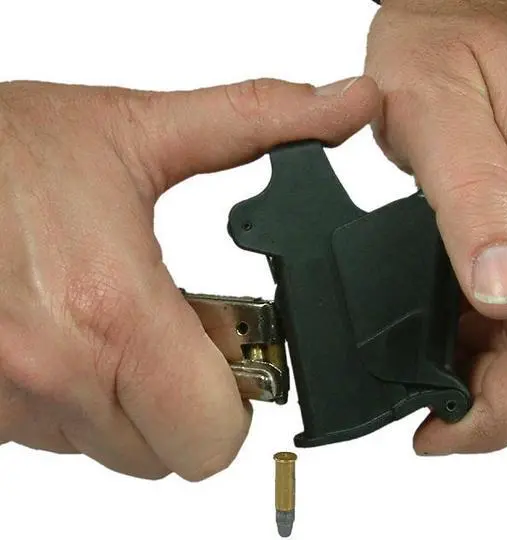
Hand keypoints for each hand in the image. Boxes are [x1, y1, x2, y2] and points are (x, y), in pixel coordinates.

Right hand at [0, 77, 378, 478]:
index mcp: (112, 312)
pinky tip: (71, 327)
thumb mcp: (139, 127)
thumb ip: (260, 120)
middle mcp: (53, 375)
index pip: (212, 437)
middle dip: (187, 400)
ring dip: (130, 395)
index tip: (234, 349)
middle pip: (168, 454)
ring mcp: (7, 402)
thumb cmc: (0, 146)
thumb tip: (349, 103)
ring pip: (109, 445)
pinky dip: (77, 393)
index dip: (236, 402)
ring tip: (116, 317)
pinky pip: (53, 432)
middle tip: (178, 328)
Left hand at [366, 0, 506, 453]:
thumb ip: (478, 205)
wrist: (466, 6)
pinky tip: (447, 339)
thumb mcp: (440, 117)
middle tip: (430, 417)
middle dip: (499, 407)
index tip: (440, 431)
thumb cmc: (448, 44)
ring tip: (430, 384)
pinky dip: (495, 343)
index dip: (501, 411)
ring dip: (496, 379)